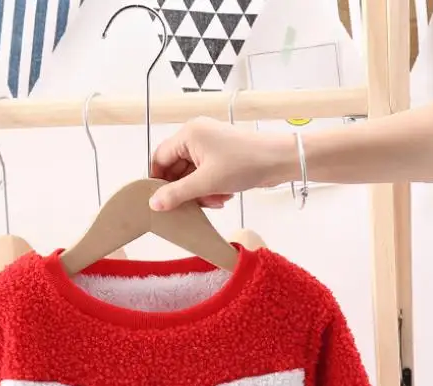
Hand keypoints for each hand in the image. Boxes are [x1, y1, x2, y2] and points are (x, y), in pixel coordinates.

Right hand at [149, 117, 286, 211]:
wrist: (279, 160)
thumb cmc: (243, 164)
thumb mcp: (206, 182)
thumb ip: (177, 194)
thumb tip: (153, 204)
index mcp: (188, 134)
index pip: (160, 158)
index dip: (158, 181)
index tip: (161, 202)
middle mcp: (196, 136)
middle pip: (176, 168)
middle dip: (186, 190)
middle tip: (194, 205)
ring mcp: (209, 146)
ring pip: (191, 175)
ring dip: (200, 192)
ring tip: (215, 200)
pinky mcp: (221, 156)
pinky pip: (205, 175)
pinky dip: (211, 188)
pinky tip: (223, 195)